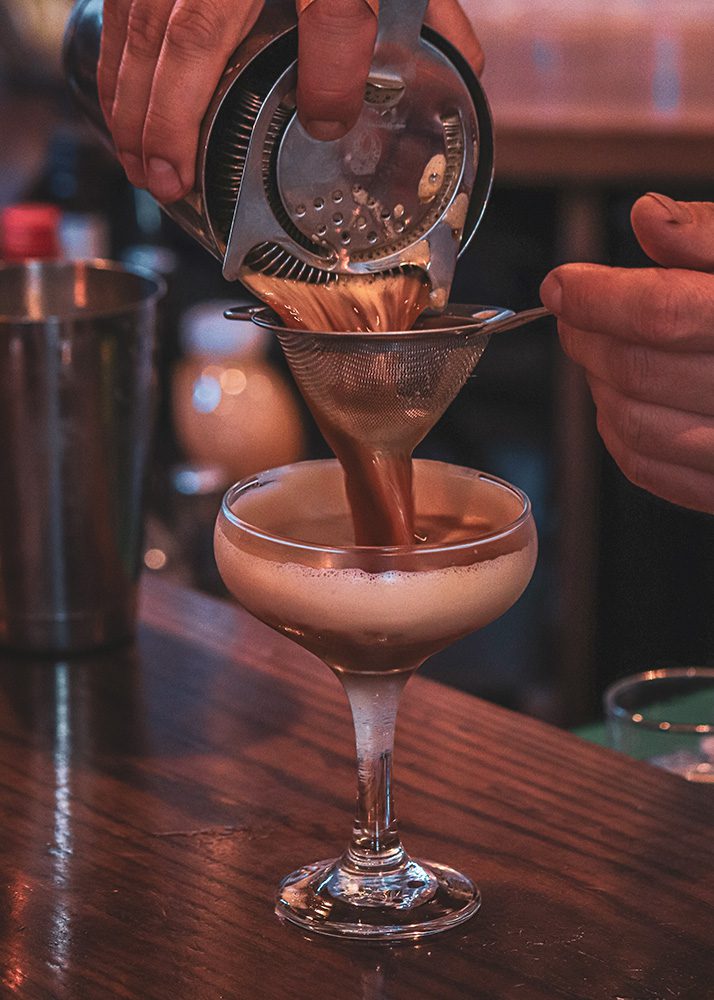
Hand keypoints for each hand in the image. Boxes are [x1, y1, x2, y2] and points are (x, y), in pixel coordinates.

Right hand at [98, 0, 482, 203]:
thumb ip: (428, 8)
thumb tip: (458, 68)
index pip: (339, 5)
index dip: (334, 71)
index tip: (326, 123)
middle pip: (201, 29)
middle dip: (177, 118)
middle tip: (170, 182)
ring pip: (146, 22)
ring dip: (135, 102)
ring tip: (141, 167)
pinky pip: (121, 4)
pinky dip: (114, 60)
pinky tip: (118, 104)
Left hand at [540, 193, 713, 514]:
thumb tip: (649, 217)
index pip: (664, 312)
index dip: (598, 297)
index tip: (563, 283)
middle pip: (639, 370)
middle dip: (587, 336)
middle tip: (574, 313)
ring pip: (635, 425)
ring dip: (597, 384)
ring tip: (597, 351)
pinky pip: (653, 470)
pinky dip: (618, 434)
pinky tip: (619, 401)